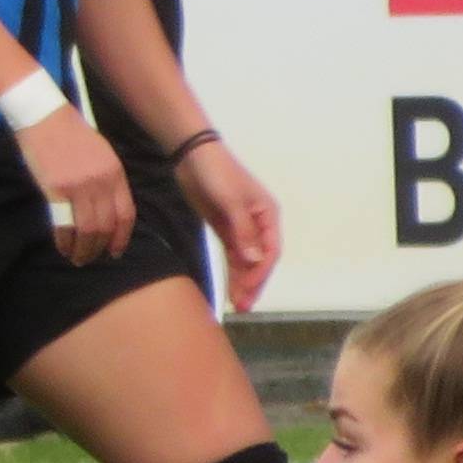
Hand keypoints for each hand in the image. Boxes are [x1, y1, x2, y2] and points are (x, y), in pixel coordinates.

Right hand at [19, 102, 131, 260]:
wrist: (43, 116)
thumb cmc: (69, 134)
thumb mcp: (100, 153)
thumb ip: (107, 179)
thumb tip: (107, 210)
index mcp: (115, 172)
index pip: (125, 214)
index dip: (121, 238)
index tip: (115, 252)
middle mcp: (101, 182)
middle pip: (106, 227)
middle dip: (99, 249)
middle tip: (90, 259)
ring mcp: (78, 186)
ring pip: (87, 231)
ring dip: (83, 250)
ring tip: (77, 258)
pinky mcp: (56, 190)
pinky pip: (64, 225)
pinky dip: (64, 241)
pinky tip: (62, 247)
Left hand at [179, 137, 282, 313]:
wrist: (192, 155)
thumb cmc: (217, 173)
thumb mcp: (231, 201)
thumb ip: (243, 231)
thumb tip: (255, 260)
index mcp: (268, 214)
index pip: (270, 250)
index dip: (261, 273)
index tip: (248, 290)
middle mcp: (259, 224)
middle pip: (260, 260)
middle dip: (253, 283)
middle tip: (242, 306)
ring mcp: (242, 228)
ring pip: (246, 261)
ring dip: (242, 282)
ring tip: (236, 305)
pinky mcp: (226, 229)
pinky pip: (233, 256)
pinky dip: (233, 271)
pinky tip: (229, 288)